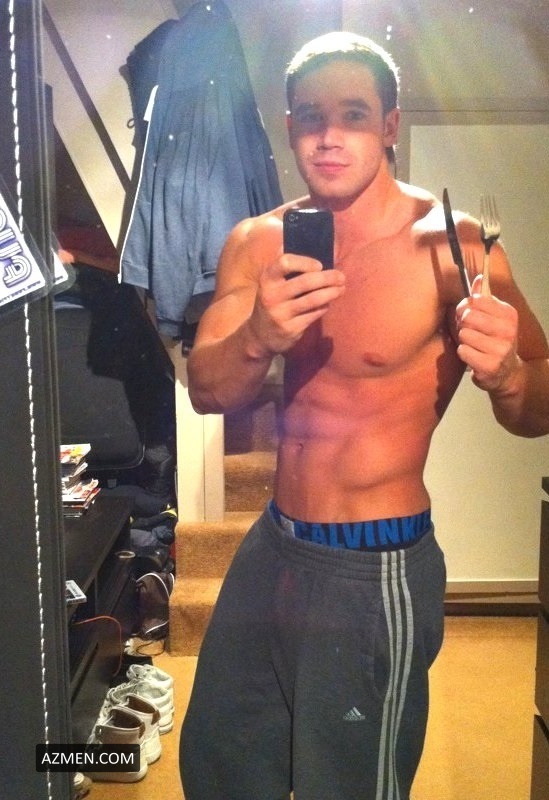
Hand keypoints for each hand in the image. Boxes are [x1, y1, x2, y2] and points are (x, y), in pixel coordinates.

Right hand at [248, 254, 344, 355]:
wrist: (259, 335)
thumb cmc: (272, 301)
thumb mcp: (271, 283)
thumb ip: (286, 266)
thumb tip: (311, 246)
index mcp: (267, 279)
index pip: (285, 262)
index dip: (305, 262)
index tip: (320, 265)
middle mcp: (272, 295)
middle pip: (305, 282)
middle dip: (328, 278)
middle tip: (341, 276)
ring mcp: (281, 314)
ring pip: (313, 299)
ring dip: (331, 292)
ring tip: (341, 289)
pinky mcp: (290, 329)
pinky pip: (313, 314)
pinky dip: (324, 307)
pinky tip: (328, 303)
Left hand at [455, 274, 520, 393]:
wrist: (507, 372)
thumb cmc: (495, 340)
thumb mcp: (494, 317)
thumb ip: (484, 297)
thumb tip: (478, 277)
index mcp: (509, 314)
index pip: (477, 299)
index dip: (467, 306)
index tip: (470, 314)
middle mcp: (507, 331)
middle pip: (468, 317)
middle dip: (463, 324)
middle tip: (469, 331)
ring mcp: (500, 350)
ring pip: (464, 334)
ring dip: (464, 340)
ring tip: (473, 345)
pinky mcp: (489, 366)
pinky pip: (463, 351)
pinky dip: (464, 353)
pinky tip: (473, 356)